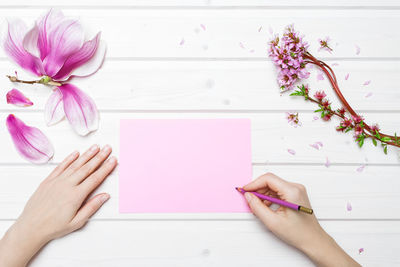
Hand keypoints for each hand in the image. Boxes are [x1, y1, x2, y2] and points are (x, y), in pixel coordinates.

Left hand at [0, 144, 116, 266]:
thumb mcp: (77, 222)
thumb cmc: (53, 227)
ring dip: (87, 155)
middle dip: (99, 157)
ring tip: (96, 147)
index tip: (113, 160)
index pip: (95, 178)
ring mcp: (57, 181)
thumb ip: (92, 207)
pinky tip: (76, 153)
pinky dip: (69, 159)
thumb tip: (105, 196)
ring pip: (75, 165)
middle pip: (87, 168)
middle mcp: (67, 185)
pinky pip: (61, 166)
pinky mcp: (48, 181)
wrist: (31, 227)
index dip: (106, 168)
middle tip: (108, 149)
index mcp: (76, 196)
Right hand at [243, 173, 359, 266]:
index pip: (268, 179)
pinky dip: (269, 197)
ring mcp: (296, 190)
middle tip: (249, 199)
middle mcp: (296, 188)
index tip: (245, 190)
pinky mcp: (295, 194)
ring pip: (273, 186)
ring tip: (258, 206)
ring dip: (263, 194)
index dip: (254, 184)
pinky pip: (278, 191)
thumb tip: (249, 196)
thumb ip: (258, 207)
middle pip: (270, 181)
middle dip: (257, 190)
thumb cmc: (299, 233)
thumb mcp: (273, 222)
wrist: (313, 240)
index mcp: (292, 191)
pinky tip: (265, 207)